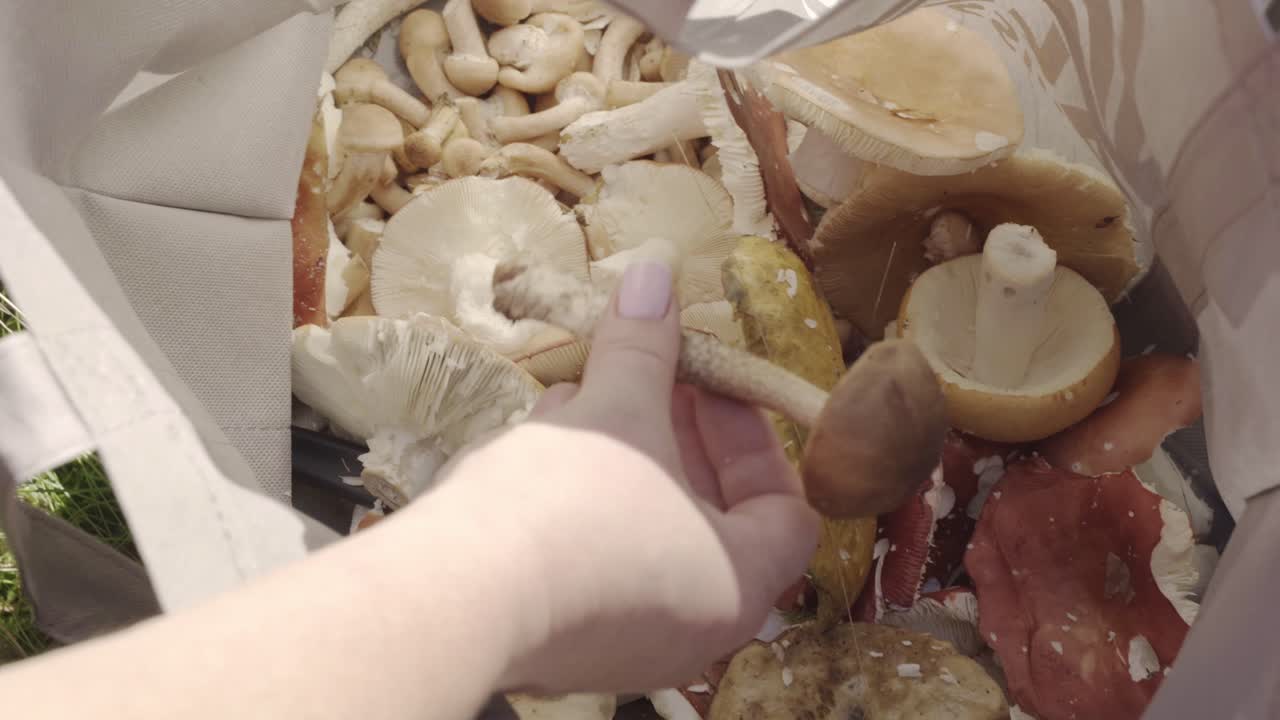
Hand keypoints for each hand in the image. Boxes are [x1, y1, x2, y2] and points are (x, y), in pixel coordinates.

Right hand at [421, 261, 819, 693]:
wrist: (453, 599)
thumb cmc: (568, 505)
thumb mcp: (617, 410)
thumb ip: (644, 346)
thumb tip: (656, 274)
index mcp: (735, 586)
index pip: (786, 512)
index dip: (753, 438)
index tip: (708, 388)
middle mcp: (691, 633)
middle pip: (710, 520)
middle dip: (678, 440)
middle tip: (653, 384)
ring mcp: (622, 648)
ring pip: (641, 535)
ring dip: (621, 461)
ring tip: (586, 398)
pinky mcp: (558, 646)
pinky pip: (589, 561)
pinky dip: (578, 502)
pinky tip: (539, 445)